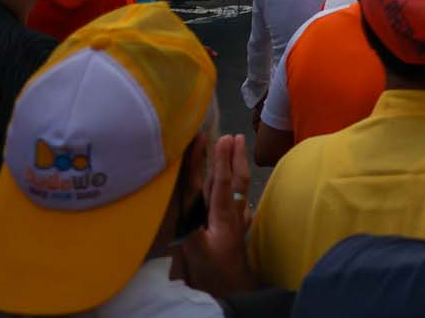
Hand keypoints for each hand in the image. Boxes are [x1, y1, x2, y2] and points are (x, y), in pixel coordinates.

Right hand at [177, 135, 259, 297]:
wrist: (233, 288)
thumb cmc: (213, 269)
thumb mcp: (196, 248)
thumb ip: (190, 224)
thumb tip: (185, 200)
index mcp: (220, 215)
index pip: (219, 181)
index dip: (218, 159)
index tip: (217, 138)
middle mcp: (231, 213)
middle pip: (233, 180)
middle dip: (233, 157)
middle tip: (233, 136)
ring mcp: (237, 221)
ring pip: (238, 188)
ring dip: (237, 167)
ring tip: (238, 148)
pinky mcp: (238, 230)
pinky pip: (239, 203)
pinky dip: (238, 190)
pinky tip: (238, 187)